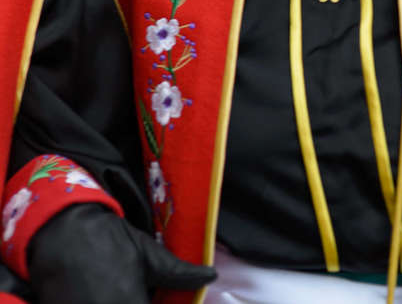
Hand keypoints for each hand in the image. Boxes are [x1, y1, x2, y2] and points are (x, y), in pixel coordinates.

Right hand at [28, 203, 215, 303]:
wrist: (63, 231)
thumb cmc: (110, 241)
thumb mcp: (148, 254)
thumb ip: (180, 273)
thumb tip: (211, 275)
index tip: (156, 298)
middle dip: (143, 301)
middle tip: (141, 291)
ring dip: (122, 301)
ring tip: (120, 289)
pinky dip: (101, 302)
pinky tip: (105, 292)